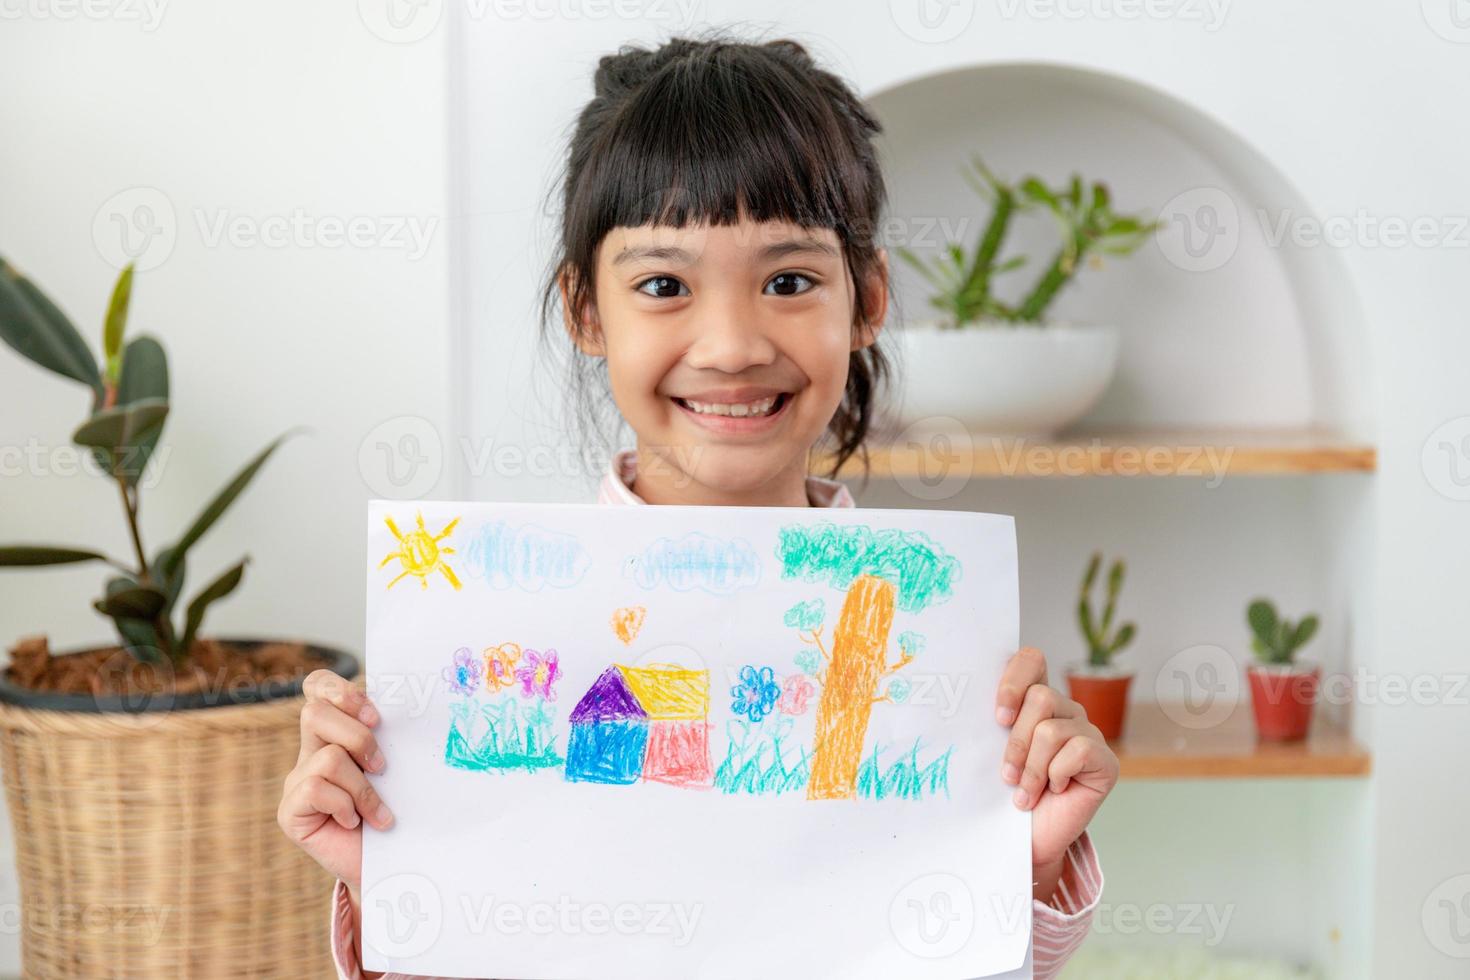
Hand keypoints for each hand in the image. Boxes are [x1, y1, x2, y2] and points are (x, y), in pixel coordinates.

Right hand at [277, 669, 394, 889]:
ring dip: (362, 786)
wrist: (389, 864)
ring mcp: (296, 781)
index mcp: (334, 732)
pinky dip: (345, 805)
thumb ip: (386, 740)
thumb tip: (405, 714)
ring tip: (377, 810)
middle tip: (382, 765)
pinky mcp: (289, 811)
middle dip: (357, 736)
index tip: (375, 715)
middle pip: (315, 713)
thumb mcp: (394, 768)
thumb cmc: (395, 810)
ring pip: (327, 757)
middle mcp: (310, 751)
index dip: (339, 689)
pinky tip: (354, 822)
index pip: (317, 687)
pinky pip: (315, 788)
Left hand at [994, 647, 1117, 900]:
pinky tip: (1054, 791)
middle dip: (1016, 742)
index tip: (998, 717)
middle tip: (1006, 774)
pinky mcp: (1105, 760)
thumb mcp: (992, 751)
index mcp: (1036, 700)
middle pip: (1039, 698)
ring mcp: (1089, 732)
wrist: (1026, 839)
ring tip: (1023, 791)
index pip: (1031, 660)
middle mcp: (1066, 709)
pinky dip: (1056, 776)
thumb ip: (993, 721)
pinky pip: (1076, 751)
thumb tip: (965, 698)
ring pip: (1050, 730)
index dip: (1013, 680)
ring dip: (1031, 768)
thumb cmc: (1005, 794)